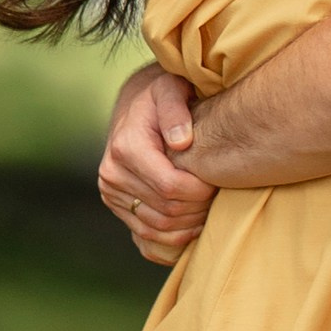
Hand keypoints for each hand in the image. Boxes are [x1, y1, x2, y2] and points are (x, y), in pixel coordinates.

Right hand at [98, 63, 212, 264]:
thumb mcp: (170, 89)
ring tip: (209, 208)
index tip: (218, 180)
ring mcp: (112, 195)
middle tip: (218, 195)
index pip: (169, 187)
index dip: (201, 191)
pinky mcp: (117, 208)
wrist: (137, 107)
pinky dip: (172, 242)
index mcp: (126, 148)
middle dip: (199, 209)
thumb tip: (182, 142)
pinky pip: (146, 240)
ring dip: (189, 226)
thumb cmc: (161, 96)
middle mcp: (112, 175)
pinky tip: (192, 227)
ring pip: (157, 230)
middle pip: (166, 212)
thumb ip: (176, 110)